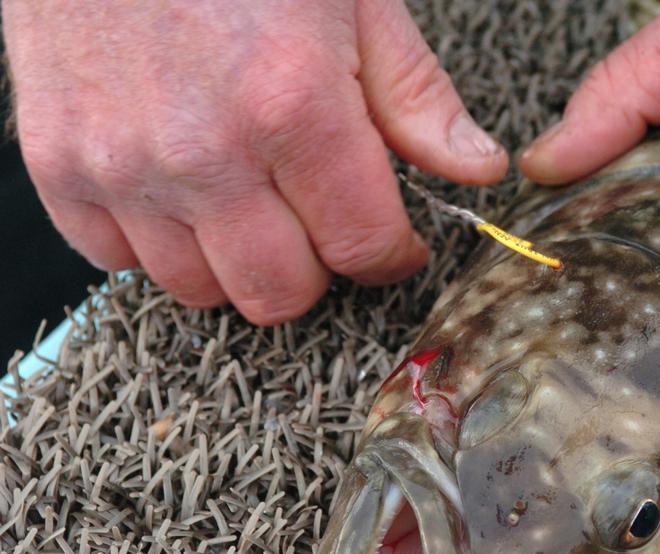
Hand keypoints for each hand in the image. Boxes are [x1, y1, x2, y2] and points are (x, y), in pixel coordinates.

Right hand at [2, 0, 505, 323]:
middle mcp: (205, 151)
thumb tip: (476, 169)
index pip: (362, 248)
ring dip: (236, 260)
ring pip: (201, 290)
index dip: (391, 256)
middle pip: (281, 294)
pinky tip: (179, 188)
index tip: (393, 244)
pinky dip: (157, 240)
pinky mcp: (59, 164)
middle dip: (317, 269)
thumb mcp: (354, 0)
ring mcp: (122, 164)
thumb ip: (416, 100)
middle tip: (319, 221)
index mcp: (293, 105)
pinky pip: (118, 259)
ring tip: (248, 198)